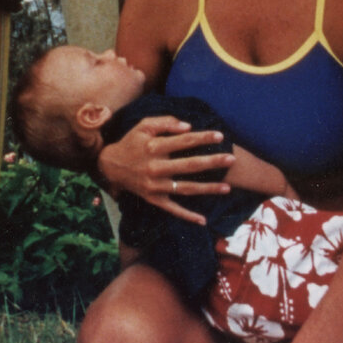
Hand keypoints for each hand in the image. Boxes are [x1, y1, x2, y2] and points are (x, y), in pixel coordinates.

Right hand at [96, 114, 231, 224]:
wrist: (110, 166)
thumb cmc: (131, 142)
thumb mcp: (143, 126)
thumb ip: (165, 123)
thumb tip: (188, 127)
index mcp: (154, 147)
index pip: (184, 141)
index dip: (203, 138)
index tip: (220, 135)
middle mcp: (155, 167)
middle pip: (189, 165)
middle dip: (213, 162)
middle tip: (232, 159)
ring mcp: (155, 186)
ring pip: (186, 188)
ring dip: (208, 189)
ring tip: (227, 187)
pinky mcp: (154, 199)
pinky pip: (173, 209)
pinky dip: (187, 216)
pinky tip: (203, 220)